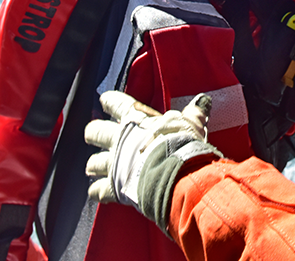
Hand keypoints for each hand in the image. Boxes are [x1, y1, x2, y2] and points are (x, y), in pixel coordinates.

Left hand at [85, 91, 219, 231]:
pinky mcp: (113, 187)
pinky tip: (98, 193)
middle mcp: (119, 139)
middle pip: (94, 131)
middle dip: (94, 133)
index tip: (106, 100)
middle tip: (95, 136)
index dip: (111, 101)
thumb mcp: (190, 125)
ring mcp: (114, 163)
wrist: (175, 173)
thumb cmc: (182, 145)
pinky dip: (98, 192)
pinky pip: (97, 191)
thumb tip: (201, 101)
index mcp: (135, 120)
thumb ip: (193, 113)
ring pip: (93, 162)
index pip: (116, 103)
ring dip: (95, 166)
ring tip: (94, 168)